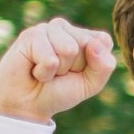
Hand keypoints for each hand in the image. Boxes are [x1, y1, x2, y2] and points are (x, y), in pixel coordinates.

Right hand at [0, 17, 115, 124]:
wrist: (29, 104)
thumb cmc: (60, 91)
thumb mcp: (91, 84)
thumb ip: (104, 66)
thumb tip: (95, 44)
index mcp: (84, 36)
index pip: (103, 41)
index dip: (94, 65)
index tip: (77, 73)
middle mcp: (66, 28)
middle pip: (86, 44)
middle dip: (74, 67)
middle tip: (59, 73)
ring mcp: (48, 29)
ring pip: (69, 49)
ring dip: (58, 70)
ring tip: (46, 71)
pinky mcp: (30, 35)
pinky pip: (50, 58)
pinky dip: (44, 72)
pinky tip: (34, 69)